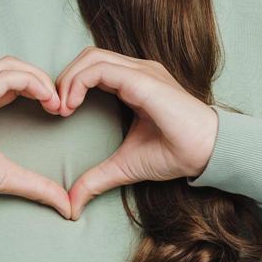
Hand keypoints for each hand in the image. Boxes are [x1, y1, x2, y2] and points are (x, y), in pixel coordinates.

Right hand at [0, 56, 72, 218]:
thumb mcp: (4, 177)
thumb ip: (35, 185)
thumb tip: (66, 206)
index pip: (11, 80)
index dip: (38, 89)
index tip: (58, 110)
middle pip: (12, 66)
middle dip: (42, 79)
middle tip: (61, 104)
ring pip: (10, 66)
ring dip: (39, 79)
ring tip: (56, 101)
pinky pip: (5, 78)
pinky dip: (30, 83)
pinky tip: (46, 99)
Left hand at [54, 47, 219, 220]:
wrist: (207, 152)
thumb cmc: (174, 153)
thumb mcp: (124, 167)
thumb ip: (96, 179)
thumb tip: (71, 205)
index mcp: (134, 83)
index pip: (93, 68)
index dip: (69, 84)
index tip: (59, 114)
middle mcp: (137, 71)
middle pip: (88, 56)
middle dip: (64, 78)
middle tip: (55, 109)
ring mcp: (141, 71)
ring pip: (91, 57)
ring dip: (68, 79)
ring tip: (62, 108)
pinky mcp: (143, 79)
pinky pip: (101, 69)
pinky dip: (78, 82)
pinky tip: (72, 106)